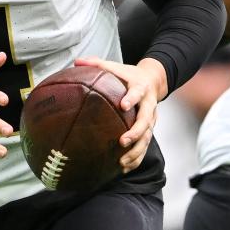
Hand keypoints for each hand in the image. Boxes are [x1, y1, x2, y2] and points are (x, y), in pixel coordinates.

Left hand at [73, 57, 164, 172]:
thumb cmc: (128, 75)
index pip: (137, 93)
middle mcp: (148, 105)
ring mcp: (151, 119)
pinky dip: (136, 158)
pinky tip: (124, 168)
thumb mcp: (115, 66)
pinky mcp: (149, 129)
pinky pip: (145, 146)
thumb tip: (76, 61)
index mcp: (140, 88)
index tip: (124, 105)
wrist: (153, 80)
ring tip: (122, 162)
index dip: (132, 99)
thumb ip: (97, 64)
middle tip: (122, 141)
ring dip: (136, 151)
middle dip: (135, 132)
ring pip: (147, 138)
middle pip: (146, 121)